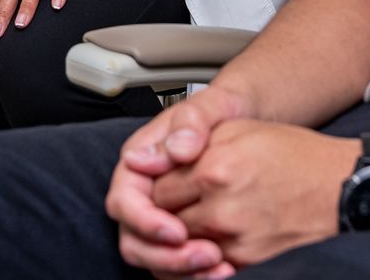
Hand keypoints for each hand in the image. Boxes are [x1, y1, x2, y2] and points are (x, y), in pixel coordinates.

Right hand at [105, 84, 255, 277]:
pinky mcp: (179, 234)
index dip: (146, 221)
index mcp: (139, 163)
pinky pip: (176, 263)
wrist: (245, 119)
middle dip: (166, 256)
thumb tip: (176, 150)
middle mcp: (144, 193)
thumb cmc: (221, 110)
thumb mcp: (209, 106)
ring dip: (182, 270)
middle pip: (134, 239)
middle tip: (207, 256)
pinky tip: (227, 270)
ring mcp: (159, 216)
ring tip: (222, 266)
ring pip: (154, 258)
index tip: (178, 231)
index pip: (124, 202)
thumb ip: (191, 123)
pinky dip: (196, 273)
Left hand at [152, 121, 351, 273]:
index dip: (158, 187)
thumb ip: (196, 142)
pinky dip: (204, 258)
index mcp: (214, 167)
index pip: (156, 189)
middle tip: (178, 205)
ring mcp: (235, 239)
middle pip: (166, 221)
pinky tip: (213, 242)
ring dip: (182, 239)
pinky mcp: (250, 262)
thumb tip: (161, 156)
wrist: (345, 188)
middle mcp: (220, 207)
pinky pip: (208, 267)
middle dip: (164, 215)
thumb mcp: (243, 130)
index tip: (165, 185)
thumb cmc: (298, 156)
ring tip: (197, 222)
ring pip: (183, 248)